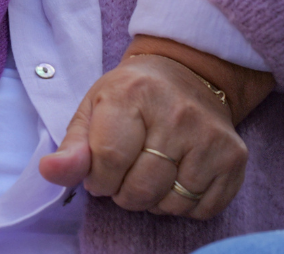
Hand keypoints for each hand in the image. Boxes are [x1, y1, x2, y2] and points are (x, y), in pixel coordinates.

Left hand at [37, 37, 273, 220]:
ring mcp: (210, 136)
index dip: (99, 178)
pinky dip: (184, 204)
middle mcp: (178, 113)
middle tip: (128, 170)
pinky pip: (201, 209)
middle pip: (140, 189)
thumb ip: (72, 148)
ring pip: (171, 204)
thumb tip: (49, 172)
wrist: (189, 74)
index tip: (102, 169)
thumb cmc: (132, 97)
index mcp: (134, 94)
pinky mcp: (234, 157)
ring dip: (154, 199)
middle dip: (124, 191)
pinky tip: (179, 176)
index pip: (109, 162)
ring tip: (154, 171)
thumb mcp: (93, 111)